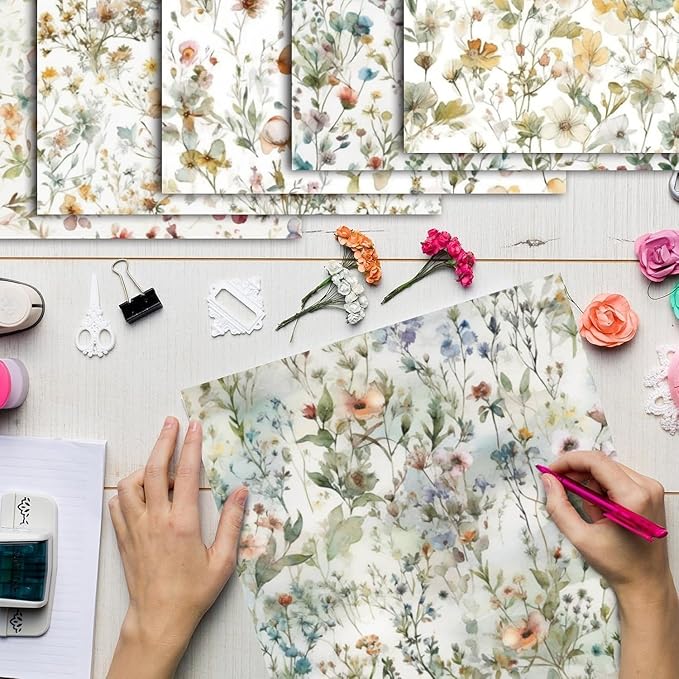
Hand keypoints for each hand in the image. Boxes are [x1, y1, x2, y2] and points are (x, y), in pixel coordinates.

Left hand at [107, 417, 247, 678]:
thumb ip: (232, 523)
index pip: (187, 474)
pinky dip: (127, 491)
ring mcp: (136, 528)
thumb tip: (242, 492)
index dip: (191, 446)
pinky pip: (118, 505)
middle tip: (171, 423)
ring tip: (159, 465)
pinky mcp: (124, 537)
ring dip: (144, 467)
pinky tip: (141, 492)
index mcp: (182, 523)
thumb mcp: (223, 560)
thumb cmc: (193, 592)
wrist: (159, 618)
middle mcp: (156, 520)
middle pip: (154, 469)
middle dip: (163, 441)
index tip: (194, 427)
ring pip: (130, 484)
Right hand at [542, 451, 678, 678]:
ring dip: (589, 482)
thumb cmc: (617, 564)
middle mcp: (647, 486)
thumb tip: (547, 479)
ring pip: (608, 469)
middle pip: (602, 463)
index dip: (568, 461)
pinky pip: (617, 478)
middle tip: (558, 486)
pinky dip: (601, 488)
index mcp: (634, 497)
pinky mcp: (650, 493)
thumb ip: (559, 506)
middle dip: (576, 472)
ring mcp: (651, 489)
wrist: (647, 583)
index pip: (596, 461)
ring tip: (587, 510)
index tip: (550, 471)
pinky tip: (599, 510)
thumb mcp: (581, 537)